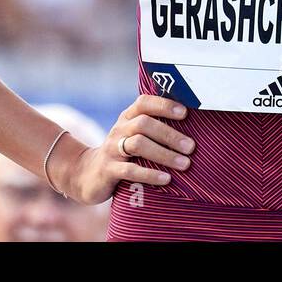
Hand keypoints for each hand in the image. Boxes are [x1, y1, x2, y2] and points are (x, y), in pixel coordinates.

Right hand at [53, 95, 194, 204]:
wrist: (87, 174)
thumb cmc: (123, 153)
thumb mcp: (133, 135)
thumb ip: (155, 128)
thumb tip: (194, 125)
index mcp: (127, 117)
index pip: (144, 103)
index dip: (164, 105)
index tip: (185, 113)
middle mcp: (119, 129)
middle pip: (144, 124)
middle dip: (170, 134)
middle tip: (191, 147)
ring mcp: (112, 149)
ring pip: (138, 144)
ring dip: (164, 154)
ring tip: (185, 164)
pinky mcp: (108, 170)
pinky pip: (129, 170)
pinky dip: (149, 174)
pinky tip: (166, 179)